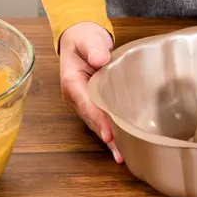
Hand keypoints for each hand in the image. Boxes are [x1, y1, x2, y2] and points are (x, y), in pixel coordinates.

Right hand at [59, 22, 123, 163]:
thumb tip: (100, 60)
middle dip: (106, 137)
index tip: (109, 135)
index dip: (99, 120)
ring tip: (123, 157)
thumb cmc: (85, 39)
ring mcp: (85, 102)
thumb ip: (94, 49)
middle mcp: (77, 97)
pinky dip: (113, 132)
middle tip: (120, 154)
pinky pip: (103, 119)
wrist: (82, 39)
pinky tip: (124, 146)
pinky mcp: (95, 103)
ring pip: (98, 124)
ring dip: (110, 140)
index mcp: (72, 83)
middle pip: (92, 120)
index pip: (87, 105)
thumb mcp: (88, 40)